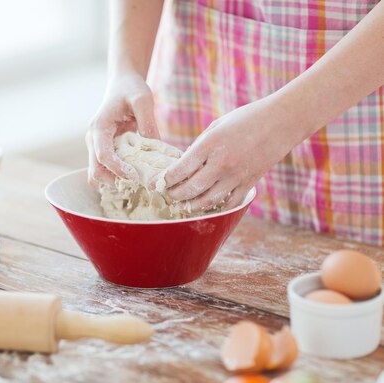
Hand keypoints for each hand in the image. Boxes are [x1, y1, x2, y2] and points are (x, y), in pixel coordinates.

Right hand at [86, 73, 158, 185]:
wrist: (121, 84)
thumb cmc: (131, 89)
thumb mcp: (143, 99)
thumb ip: (147, 122)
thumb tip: (155, 147)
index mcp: (99, 127)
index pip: (103, 155)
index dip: (117, 169)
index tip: (135, 177)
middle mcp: (93, 139)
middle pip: (95, 171)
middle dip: (114, 181)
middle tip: (138, 183)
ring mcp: (95, 146)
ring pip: (96, 174)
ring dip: (113, 182)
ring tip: (136, 181)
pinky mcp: (102, 150)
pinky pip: (104, 170)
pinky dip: (115, 177)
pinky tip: (133, 175)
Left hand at [163, 96, 305, 209]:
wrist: (282, 121)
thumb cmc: (246, 118)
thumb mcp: (216, 126)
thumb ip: (200, 147)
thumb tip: (184, 165)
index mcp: (209, 144)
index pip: (180, 169)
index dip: (165, 179)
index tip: (156, 183)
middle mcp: (221, 163)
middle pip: (190, 189)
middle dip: (174, 195)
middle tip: (167, 195)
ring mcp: (236, 176)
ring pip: (207, 201)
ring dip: (191, 206)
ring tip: (182, 205)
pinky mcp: (249, 183)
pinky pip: (229, 204)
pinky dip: (215, 208)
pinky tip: (206, 208)